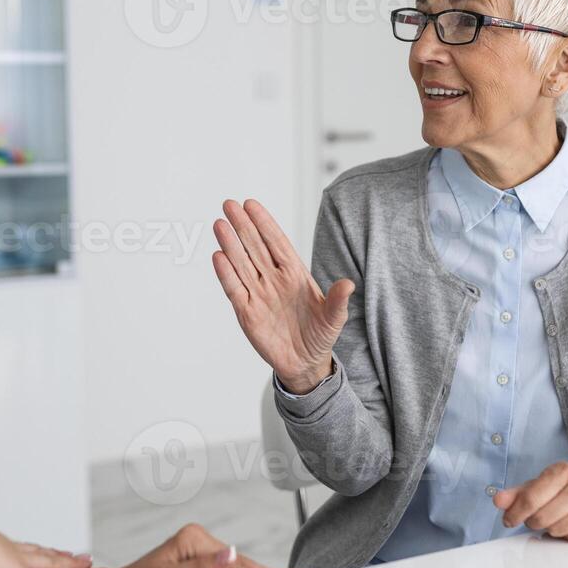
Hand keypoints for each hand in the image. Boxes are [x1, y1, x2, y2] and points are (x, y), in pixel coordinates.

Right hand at [0, 505, 92, 567]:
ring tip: (84, 563)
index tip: (40, 548)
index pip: (19, 547)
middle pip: (41, 552)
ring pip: (52, 564)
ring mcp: (18, 562)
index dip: (32, 549)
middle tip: (72, 553)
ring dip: (69, 565)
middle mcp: (10, 550)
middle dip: (57, 553)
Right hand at [212, 198, 353, 394]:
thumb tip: (348, 284)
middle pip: (255, 248)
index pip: (276, 243)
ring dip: (230, 245)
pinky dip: (226, 274)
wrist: (305, 363)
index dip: (264, 223)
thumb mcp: (334, 318)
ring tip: (220, 225)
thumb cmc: (320, 335)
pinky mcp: (247, 313)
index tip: (251, 204)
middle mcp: (273, 280)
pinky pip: (234, 289)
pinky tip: (219, 257)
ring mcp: (258, 294)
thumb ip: (338, 301)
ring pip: (241, 264)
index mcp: (294, 274)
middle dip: (242, 226)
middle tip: (229, 205)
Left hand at [493, 463, 567, 543]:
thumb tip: (498, 500)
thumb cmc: (564, 492)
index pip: (530, 498)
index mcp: (563, 471)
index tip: (509, 521)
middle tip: (539, 519)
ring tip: (558, 521)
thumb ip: (517, 494)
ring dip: (552, 531)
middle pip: (542, 518)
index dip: (515, 513)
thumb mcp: (539, 487)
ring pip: (558, 530)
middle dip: (535, 522)